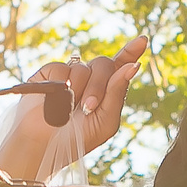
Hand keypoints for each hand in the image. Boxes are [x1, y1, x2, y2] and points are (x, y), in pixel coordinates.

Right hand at [0, 38, 146, 176]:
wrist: (44, 146)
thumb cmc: (77, 138)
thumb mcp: (105, 121)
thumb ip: (118, 93)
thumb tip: (134, 66)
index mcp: (107, 90)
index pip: (121, 65)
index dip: (131, 51)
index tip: (142, 40)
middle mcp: (91, 79)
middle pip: (105, 64)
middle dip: (98, 86)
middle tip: (88, 108)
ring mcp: (71, 74)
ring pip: (84, 67)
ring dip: (78, 90)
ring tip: (67, 111)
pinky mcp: (50, 73)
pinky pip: (62, 67)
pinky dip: (61, 85)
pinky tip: (54, 100)